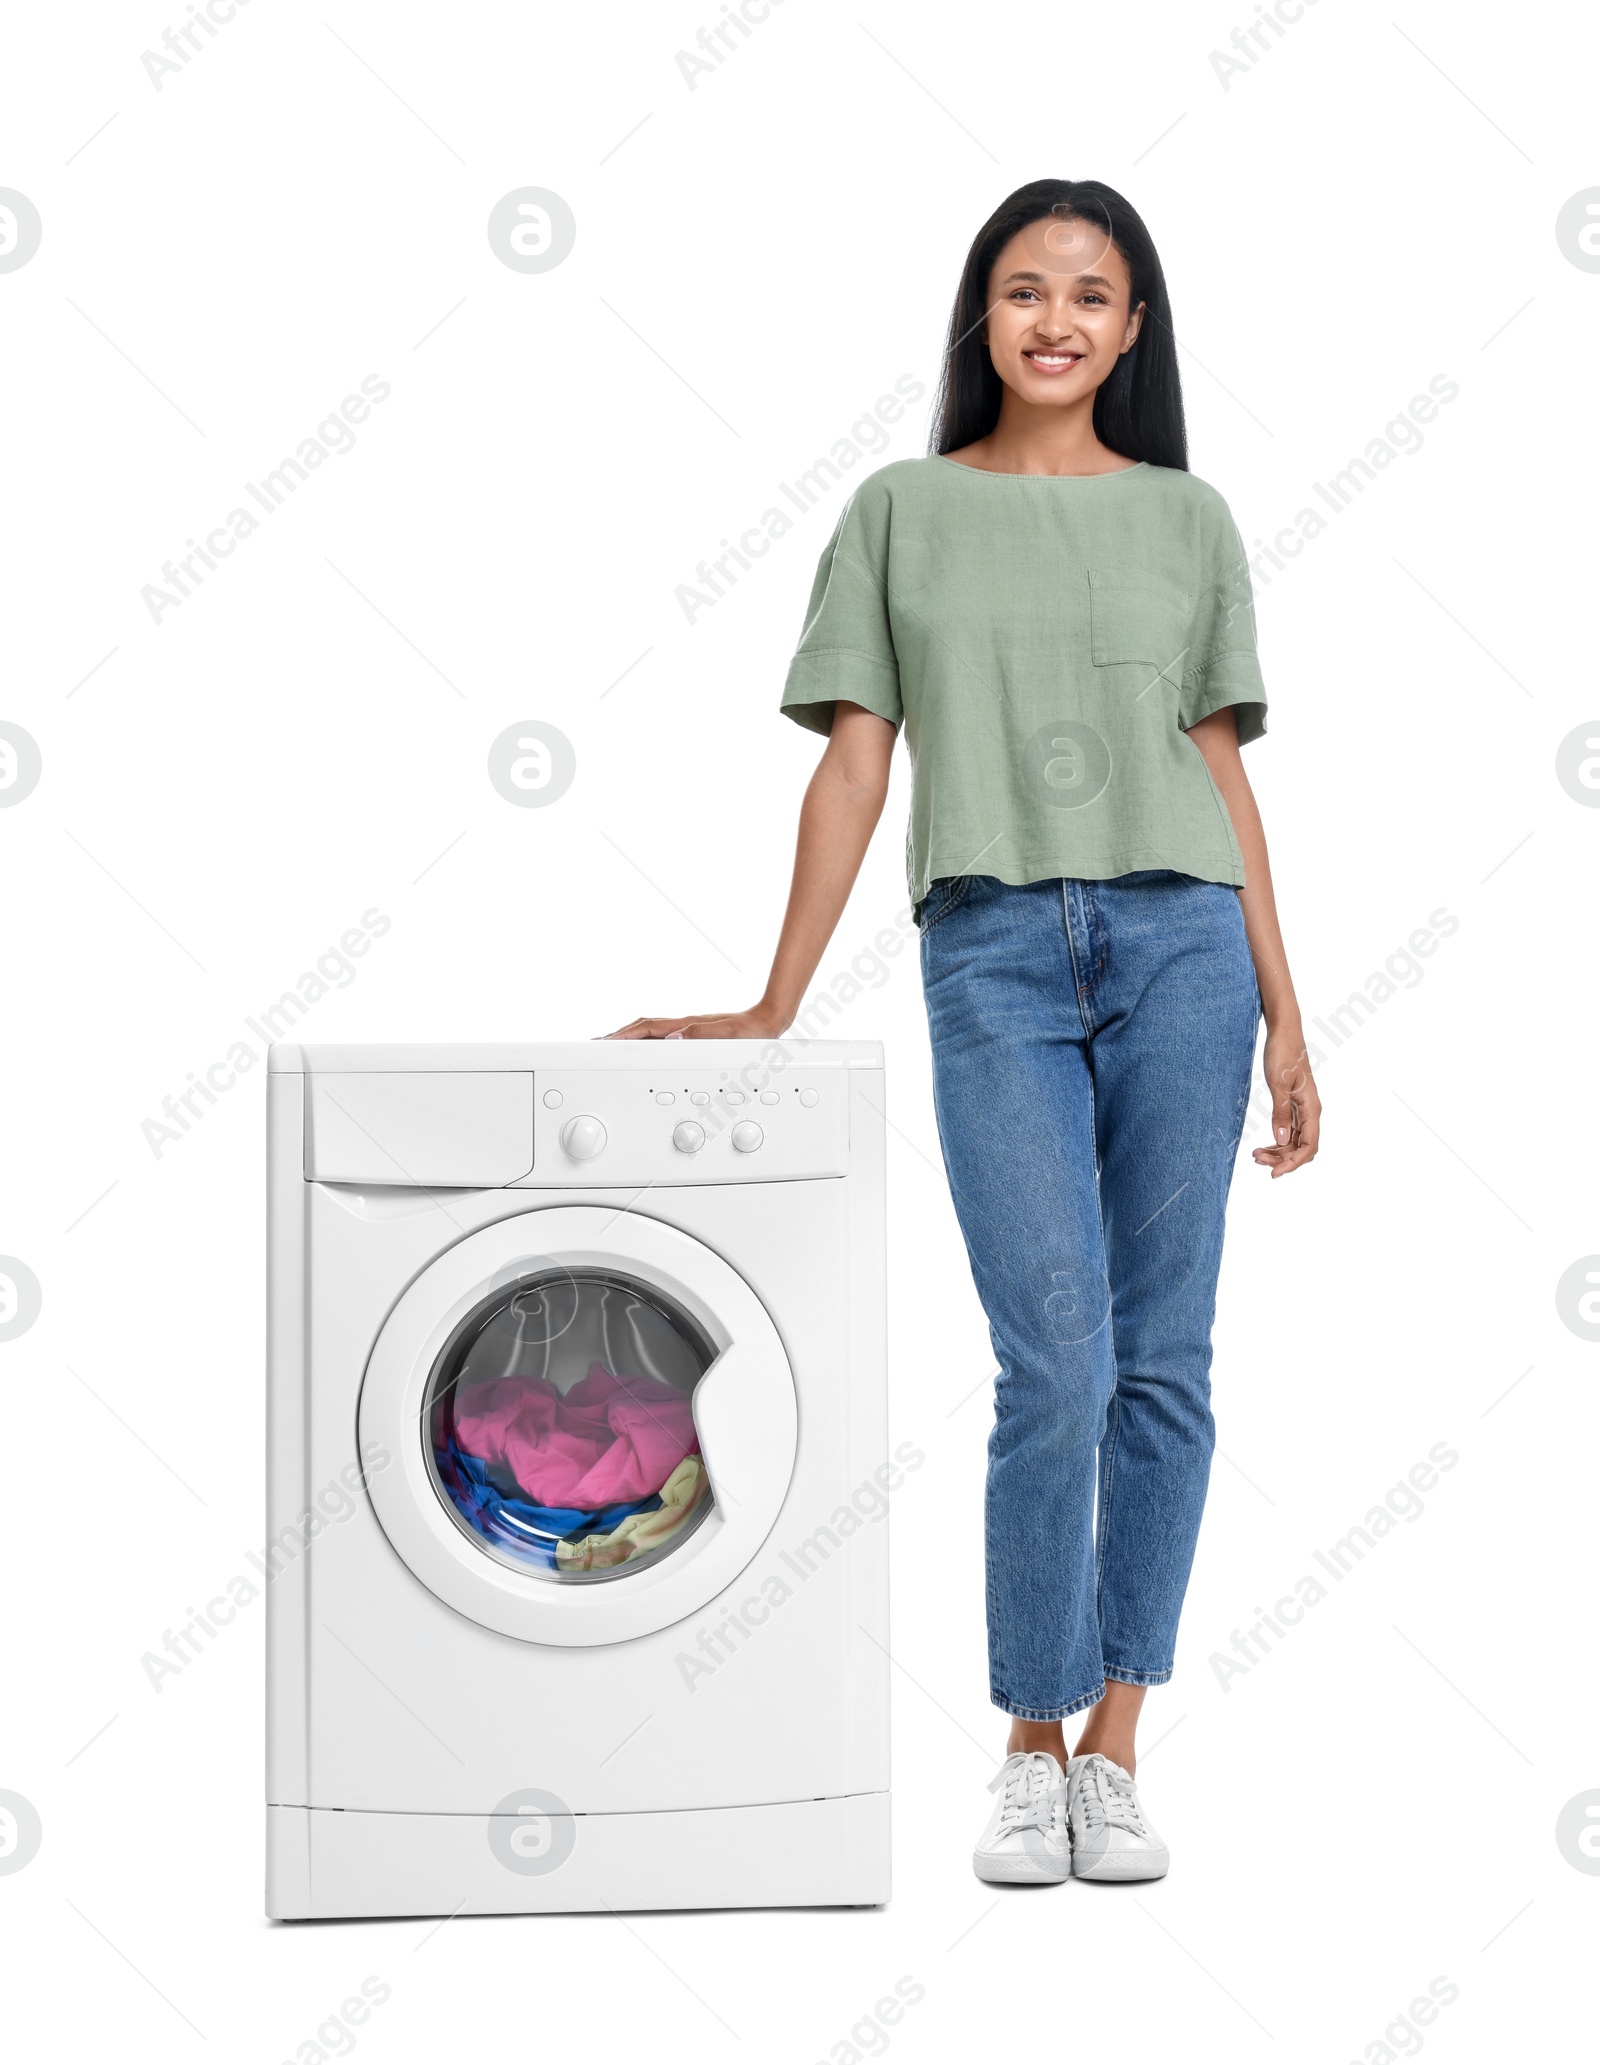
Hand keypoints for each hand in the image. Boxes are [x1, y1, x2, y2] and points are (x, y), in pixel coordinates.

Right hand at [603, 1005, 786, 1040]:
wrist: (769, 1021)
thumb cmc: (752, 1031)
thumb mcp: (728, 1035)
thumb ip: (701, 1036)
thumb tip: (673, 1038)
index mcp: (687, 1026)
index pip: (647, 1029)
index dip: (624, 1036)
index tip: (605, 1042)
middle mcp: (683, 1026)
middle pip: (641, 1028)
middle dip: (618, 1035)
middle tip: (597, 1043)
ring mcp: (687, 1029)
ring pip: (649, 1031)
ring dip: (629, 1037)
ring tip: (612, 1044)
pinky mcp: (693, 1034)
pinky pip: (661, 1036)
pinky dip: (645, 1040)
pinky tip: (644, 1047)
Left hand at [1251, 1025, 1320, 1176]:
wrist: (1284, 1033)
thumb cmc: (1283, 1053)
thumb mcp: (1278, 1084)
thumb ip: (1280, 1113)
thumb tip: (1280, 1141)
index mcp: (1311, 1108)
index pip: (1309, 1146)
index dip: (1293, 1163)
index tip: (1274, 1173)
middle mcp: (1310, 1112)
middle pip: (1302, 1148)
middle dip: (1282, 1159)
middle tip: (1256, 1159)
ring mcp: (1302, 1109)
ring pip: (1295, 1141)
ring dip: (1278, 1152)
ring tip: (1256, 1155)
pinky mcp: (1293, 1105)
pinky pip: (1289, 1131)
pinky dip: (1277, 1141)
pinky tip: (1263, 1145)